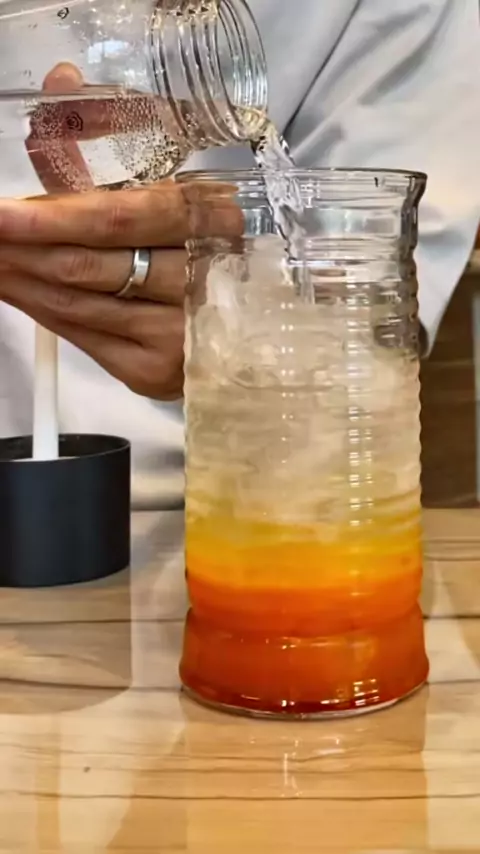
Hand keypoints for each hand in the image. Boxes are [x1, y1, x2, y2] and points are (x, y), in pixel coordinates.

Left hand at [0, 181, 241, 398]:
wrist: (253, 334)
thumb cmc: (207, 261)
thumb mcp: (176, 210)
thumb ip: (118, 192)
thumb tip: (52, 146)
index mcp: (209, 225)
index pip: (120, 220)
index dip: (53, 217)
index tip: (5, 213)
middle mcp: (197, 284)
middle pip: (89, 265)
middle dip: (22, 248)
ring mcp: (176, 334)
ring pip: (76, 304)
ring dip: (21, 280)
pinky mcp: (154, 371)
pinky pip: (80, 336)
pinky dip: (42, 311)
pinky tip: (21, 291)